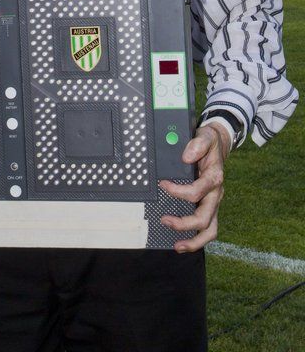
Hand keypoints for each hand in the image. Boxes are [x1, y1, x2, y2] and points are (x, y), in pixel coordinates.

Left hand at [158, 122, 229, 252]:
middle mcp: (216, 193)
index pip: (196, 192)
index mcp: (214, 178)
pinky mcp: (209, 205)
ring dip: (195, 241)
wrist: (219, 143)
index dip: (177, 192)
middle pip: (205, 218)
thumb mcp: (205, 136)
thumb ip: (197, 144)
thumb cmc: (210, 142)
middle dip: (184, 224)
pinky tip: (183, 240)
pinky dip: (196, 237)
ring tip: (178, 246)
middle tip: (165, 221)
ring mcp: (213, 202)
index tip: (163, 185)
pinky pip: (207, 227)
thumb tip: (186, 156)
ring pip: (210, 229)